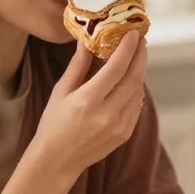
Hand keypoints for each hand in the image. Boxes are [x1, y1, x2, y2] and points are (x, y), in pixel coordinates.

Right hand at [33, 31, 147, 179]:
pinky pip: (136, 106)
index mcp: (88, 101)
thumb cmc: (54, 124)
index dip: (127, 49)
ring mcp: (119, 126)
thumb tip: (87, 41)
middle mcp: (107, 114)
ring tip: (136, 57)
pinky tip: (130, 81)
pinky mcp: (125, 134)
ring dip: (139, 73)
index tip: (132, 33)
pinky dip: (135, 91)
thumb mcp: (61, 92)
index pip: (116, 69)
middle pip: (133, 79)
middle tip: (140, 40)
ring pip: (138, 92)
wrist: (58, 160)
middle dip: (140, 57)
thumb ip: (78, 66)